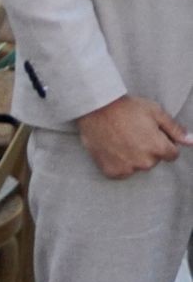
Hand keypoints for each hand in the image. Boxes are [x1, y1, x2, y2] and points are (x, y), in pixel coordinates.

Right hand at [76, 94, 192, 179]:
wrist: (97, 111)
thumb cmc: (128, 108)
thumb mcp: (156, 113)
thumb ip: (175, 130)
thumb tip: (192, 141)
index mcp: (158, 148)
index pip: (172, 155)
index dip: (164, 143)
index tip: (153, 134)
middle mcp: (144, 162)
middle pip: (154, 161)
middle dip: (149, 150)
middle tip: (135, 134)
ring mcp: (127, 169)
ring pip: (138, 166)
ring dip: (134, 157)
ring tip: (123, 140)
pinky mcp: (112, 172)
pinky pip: (122, 171)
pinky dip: (120, 163)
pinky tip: (114, 148)